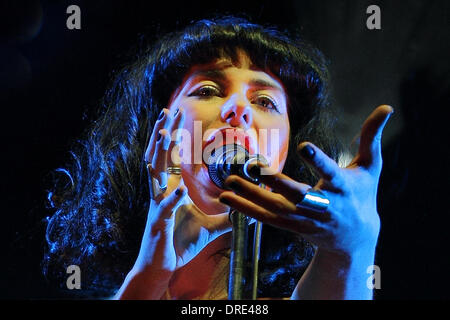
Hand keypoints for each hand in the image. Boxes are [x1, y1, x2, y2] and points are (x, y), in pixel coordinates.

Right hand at [136, 107, 230, 272]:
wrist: (162, 265)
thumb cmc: (181, 241)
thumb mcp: (210, 226)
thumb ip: (227, 216)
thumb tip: (247, 209)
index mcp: (170, 188)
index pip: (170, 156)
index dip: (173, 136)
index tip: (178, 116)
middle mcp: (161, 192)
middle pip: (158, 156)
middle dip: (163, 132)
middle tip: (168, 111)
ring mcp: (157, 205)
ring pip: (154, 174)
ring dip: (160, 153)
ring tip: (166, 133)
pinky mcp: (158, 223)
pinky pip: (164, 207)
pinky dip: (172, 198)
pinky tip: (180, 190)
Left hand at [219, 105, 392, 256]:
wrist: (354, 238)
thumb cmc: (362, 195)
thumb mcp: (370, 167)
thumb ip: (372, 137)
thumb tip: (387, 106)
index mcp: (342, 189)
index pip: (332, 173)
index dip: (319, 161)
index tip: (304, 145)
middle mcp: (323, 206)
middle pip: (298, 195)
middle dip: (276, 183)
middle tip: (255, 167)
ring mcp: (305, 219)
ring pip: (276, 209)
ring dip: (251, 197)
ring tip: (229, 182)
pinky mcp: (291, 226)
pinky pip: (266, 219)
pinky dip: (246, 209)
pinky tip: (227, 198)